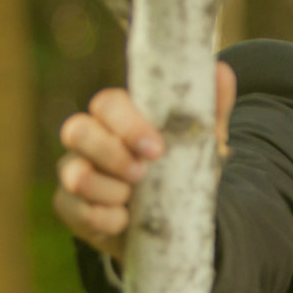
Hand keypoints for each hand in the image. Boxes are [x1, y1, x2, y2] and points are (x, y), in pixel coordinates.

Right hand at [51, 66, 235, 258]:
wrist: (173, 222)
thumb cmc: (180, 172)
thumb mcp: (201, 145)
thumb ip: (211, 110)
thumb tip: (222, 71)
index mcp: (118, 118)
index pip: (107, 104)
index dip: (127, 124)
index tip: (157, 149)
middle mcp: (89, 139)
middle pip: (77, 130)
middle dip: (111, 154)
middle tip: (142, 174)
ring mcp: (75, 172)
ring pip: (75, 175)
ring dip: (110, 191)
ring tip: (134, 199)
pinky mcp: (70, 207)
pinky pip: (78, 212)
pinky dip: (107, 220)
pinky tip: (125, 221)